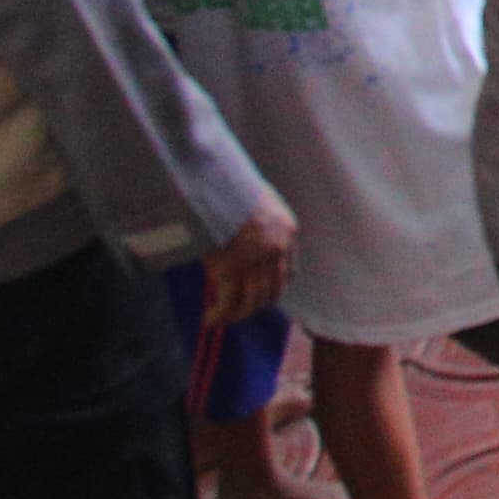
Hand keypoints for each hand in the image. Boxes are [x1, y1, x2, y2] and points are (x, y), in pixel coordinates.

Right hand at [202, 196, 296, 323]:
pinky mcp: (230, 268)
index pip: (289, 272)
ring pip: (251, 301)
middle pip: (272, 291)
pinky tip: (209, 318)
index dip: (274, 288)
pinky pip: (227, 302)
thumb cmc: (230, 185)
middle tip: (237, 313)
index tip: (260, 295)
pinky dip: (219, 315)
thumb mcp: (258, 201)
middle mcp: (278, 248)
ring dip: (235, 315)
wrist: (215, 180)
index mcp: (288, 231)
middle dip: (254, 306)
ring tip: (219, 319)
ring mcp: (255, 260)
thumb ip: (260, 223)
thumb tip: (245, 238)